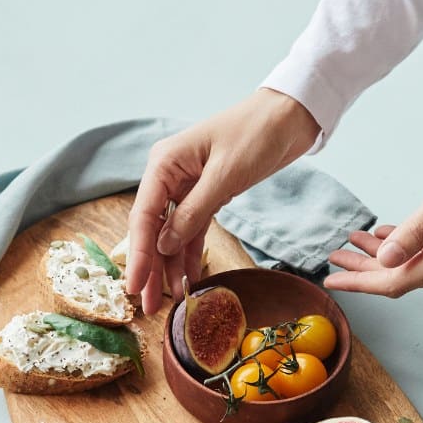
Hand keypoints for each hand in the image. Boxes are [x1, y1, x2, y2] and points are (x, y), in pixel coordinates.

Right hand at [125, 89, 318, 313]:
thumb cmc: (256, 133)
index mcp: (164, 163)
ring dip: (170, 266)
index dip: (138, 254)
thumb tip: (164, 245)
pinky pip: (192, 230)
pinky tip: (189, 280)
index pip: (143, 215)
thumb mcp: (226, 174)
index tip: (133, 285)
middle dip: (150, 268)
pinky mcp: (208, 194)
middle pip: (152, 229)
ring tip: (169, 302)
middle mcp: (169, 175)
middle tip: (145, 305)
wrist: (288, 116)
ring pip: (171, 234)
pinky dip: (190, 254)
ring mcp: (187, 186)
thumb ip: (194, 210)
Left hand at [324, 134, 422, 297]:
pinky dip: (413, 247)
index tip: (332, 278)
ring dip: (389, 255)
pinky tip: (395, 235)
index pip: (396, 281)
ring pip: (422, 264)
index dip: (361, 282)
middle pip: (406, 276)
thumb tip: (385, 260)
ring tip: (359, 239)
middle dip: (368, 267)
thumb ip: (416, 230)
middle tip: (337, 253)